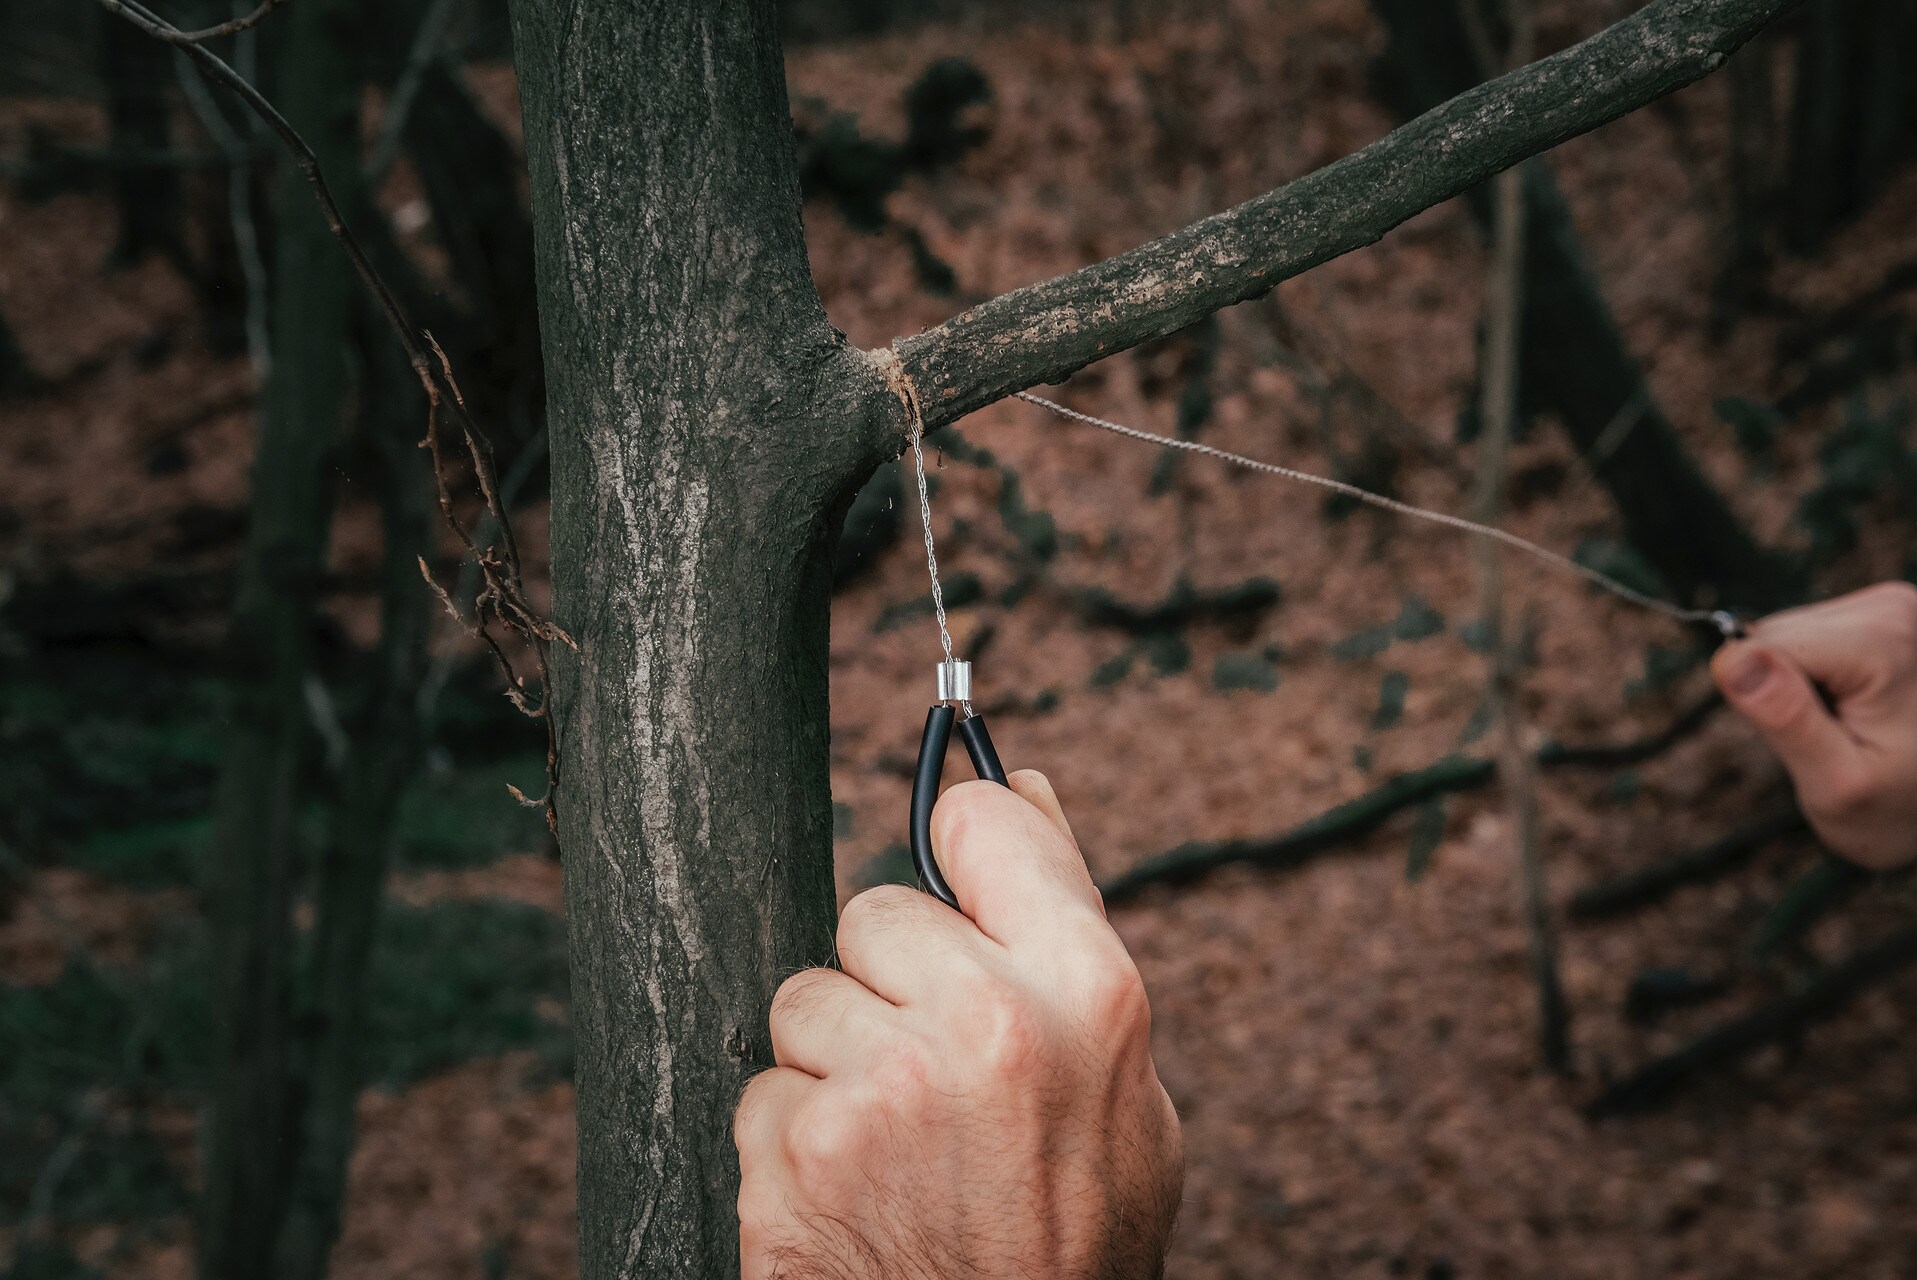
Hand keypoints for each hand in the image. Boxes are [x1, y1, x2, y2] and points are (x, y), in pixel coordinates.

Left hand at [734, 770, 1182, 1278]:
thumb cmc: (1075, 1237)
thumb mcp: (1131, 1093)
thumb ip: (1072, 932)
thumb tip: (1022, 791)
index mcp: (1086, 994)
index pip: (985, 825)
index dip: (966, 851)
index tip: (958, 880)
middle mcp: (982, 1026)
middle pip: (875, 911)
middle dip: (893, 978)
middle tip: (938, 1068)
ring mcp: (878, 1091)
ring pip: (806, 998)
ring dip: (835, 1060)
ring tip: (897, 1141)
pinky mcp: (793, 1157)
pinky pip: (764, 1090)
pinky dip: (794, 1139)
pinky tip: (854, 1190)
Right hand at [1711, 581, 1916, 870]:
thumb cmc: (1895, 807)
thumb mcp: (1837, 783)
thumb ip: (1786, 718)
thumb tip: (1731, 660)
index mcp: (1885, 646)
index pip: (1766, 646)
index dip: (1767, 700)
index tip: (1814, 739)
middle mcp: (1893, 609)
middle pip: (1776, 635)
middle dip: (1783, 689)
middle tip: (1832, 736)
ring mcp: (1891, 607)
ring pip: (1786, 634)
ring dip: (1799, 683)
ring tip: (1846, 723)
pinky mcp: (1881, 613)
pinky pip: (1807, 635)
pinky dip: (1815, 674)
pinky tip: (1851, 704)